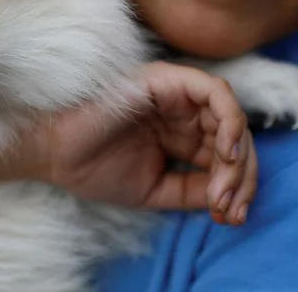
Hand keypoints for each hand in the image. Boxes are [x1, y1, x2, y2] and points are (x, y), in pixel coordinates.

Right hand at [26, 61, 256, 225]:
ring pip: (232, 117)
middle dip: (241, 176)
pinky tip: (224, 153)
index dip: (238, 186)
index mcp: (180, 132)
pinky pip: (216, 92)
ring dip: (237, 156)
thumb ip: (194, 189)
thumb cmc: (96, 167)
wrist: (56, 153)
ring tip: (222, 190)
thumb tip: (231, 197)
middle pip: (236, 137)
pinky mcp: (167, 78)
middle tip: (227, 208)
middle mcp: (183, 110)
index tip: (231, 218)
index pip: (225, 154)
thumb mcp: (156, 189)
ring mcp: (176, 92)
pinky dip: (230, 121)